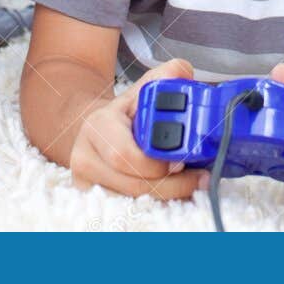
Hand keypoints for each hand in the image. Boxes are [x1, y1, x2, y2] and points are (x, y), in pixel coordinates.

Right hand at [69, 58, 203, 199]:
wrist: (93, 132)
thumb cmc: (124, 114)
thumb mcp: (141, 90)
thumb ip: (166, 76)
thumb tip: (185, 72)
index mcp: (98, 126)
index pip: (126, 155)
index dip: (158, 164)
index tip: (185, 161)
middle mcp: (84, 157)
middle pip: (134, 185)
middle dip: (172, 185)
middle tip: (198, 178)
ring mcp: (85, 183)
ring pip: (133, 203)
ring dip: (167, 198)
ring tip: (189, 186)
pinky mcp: (92, 201)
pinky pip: (129, 211)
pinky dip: (155, 206)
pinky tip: (172, 197)